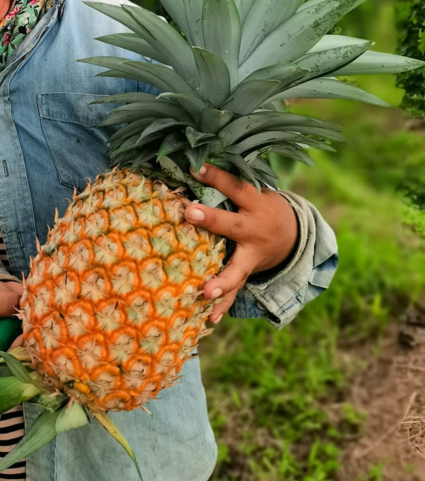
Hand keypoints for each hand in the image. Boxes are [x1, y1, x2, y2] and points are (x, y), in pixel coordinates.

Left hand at [185, 163, 298, 324]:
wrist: (293, 235)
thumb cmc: (259, 206)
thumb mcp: (252, 191)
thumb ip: (226, 184)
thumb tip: (187, 162)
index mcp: (255, 203)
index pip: (236, 186)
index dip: (217, 176)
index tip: (195, 166)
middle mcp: (254, 229)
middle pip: (233, 225)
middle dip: (213, 220)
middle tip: (190, 213)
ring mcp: (253, 255)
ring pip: (238, 268)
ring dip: (222, 281)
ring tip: (205, 292)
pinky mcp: (249, 272)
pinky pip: (237, 290)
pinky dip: (224, 304)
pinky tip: (210, 318)